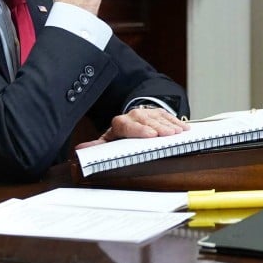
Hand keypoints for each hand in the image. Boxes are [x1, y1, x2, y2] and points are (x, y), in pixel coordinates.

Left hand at [74, 106, 190, 148]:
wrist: (130, 121)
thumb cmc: (120, 136)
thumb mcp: (108, 141)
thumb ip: (96, 147)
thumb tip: (80, 150)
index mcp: (120, 124)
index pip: (128, 125)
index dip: (140, 129)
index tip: (150, 135)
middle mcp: (133, 116)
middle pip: (146, 121)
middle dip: (158, 128)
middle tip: (169, 135)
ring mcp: (146, 113)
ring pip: (158, 117)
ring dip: (169, 125)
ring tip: (178, 132)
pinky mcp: (157, 112)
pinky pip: (167, 115)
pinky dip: (175, 121)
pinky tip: (182, 128)